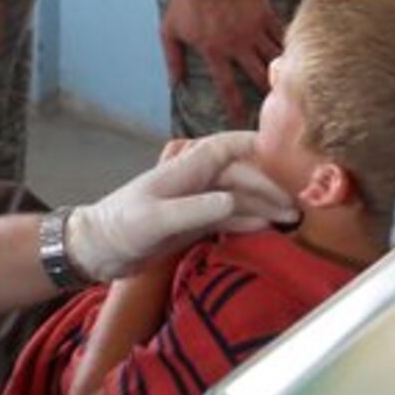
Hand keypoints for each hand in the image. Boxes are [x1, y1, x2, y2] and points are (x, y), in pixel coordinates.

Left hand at [65, 130, 296, 281]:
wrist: (97, 249)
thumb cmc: (121, 228)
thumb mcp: (156, 220)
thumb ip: (195, 209)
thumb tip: (233, 202)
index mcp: (187, 168)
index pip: (229, 146)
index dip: (257, 145)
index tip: (286, 154)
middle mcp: (196, 180)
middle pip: (242, 175)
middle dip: (269, 187)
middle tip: (296, 208)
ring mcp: (197, 201)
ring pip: (240, 197)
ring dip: (264, 206)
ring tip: (291, 220)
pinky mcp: (195, 221)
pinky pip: (230, 216)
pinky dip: (249, 220)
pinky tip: (267, 228)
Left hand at [159, 0, 283, 125]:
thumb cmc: (187, 0)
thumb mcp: (170, 30)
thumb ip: (173, 58)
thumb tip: (175, 83)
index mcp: (215, 51)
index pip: (227, 86)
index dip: (235, 106)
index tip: (241, 120)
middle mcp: (238, 44)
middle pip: (258, 76)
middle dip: (268, 94)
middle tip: (275, 106)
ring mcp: (254, 29)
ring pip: (274, 57)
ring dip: (281, 71)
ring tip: (289, 84)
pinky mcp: (265, 14)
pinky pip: (280, 34)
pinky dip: (286, 46)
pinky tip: (293, 55)